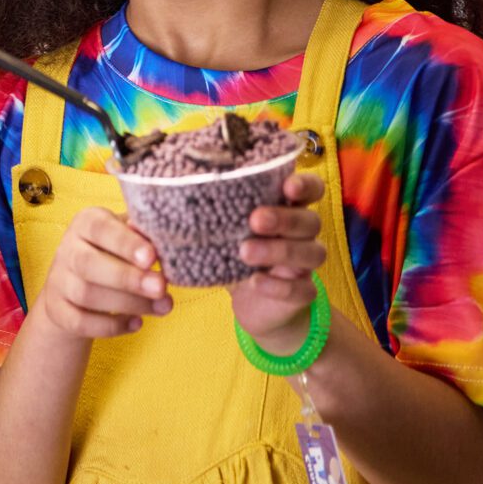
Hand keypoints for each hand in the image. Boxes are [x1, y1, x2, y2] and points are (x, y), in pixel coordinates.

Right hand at [34, 207, 171, 340]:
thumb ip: (143, 234)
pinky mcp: (57, 310)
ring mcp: (59, 281)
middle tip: (161, 287)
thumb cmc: (112, 253)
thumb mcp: (127, 235)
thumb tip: (162, 239)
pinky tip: (137, 323)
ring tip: (163, 307)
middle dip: (128, 278)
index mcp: (85, 223)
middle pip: (88, 263)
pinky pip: (80, 321)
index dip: (125, 243)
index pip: (100, 228)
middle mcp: (67, 249)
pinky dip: (111, 326)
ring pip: (86, 294)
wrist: (75, 285)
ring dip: (129, 303)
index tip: (152, 257)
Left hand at [228, 171, 326, 355]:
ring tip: (244, 251)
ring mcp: (306, 264)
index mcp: (287, 209)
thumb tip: (170, 181)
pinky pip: (300, 288)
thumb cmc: (236, 252)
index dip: (306, 185)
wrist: (253, 303)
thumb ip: (215, 205)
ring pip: (310, 253)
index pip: (312, 189)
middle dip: (284, 218)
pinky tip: (255, 281)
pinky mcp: (303, 292)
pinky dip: (277, 285)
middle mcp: (303, 234)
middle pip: (310, 221)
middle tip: (255, 220)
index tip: (288, 185)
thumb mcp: (225, 227)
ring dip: (278, 250)